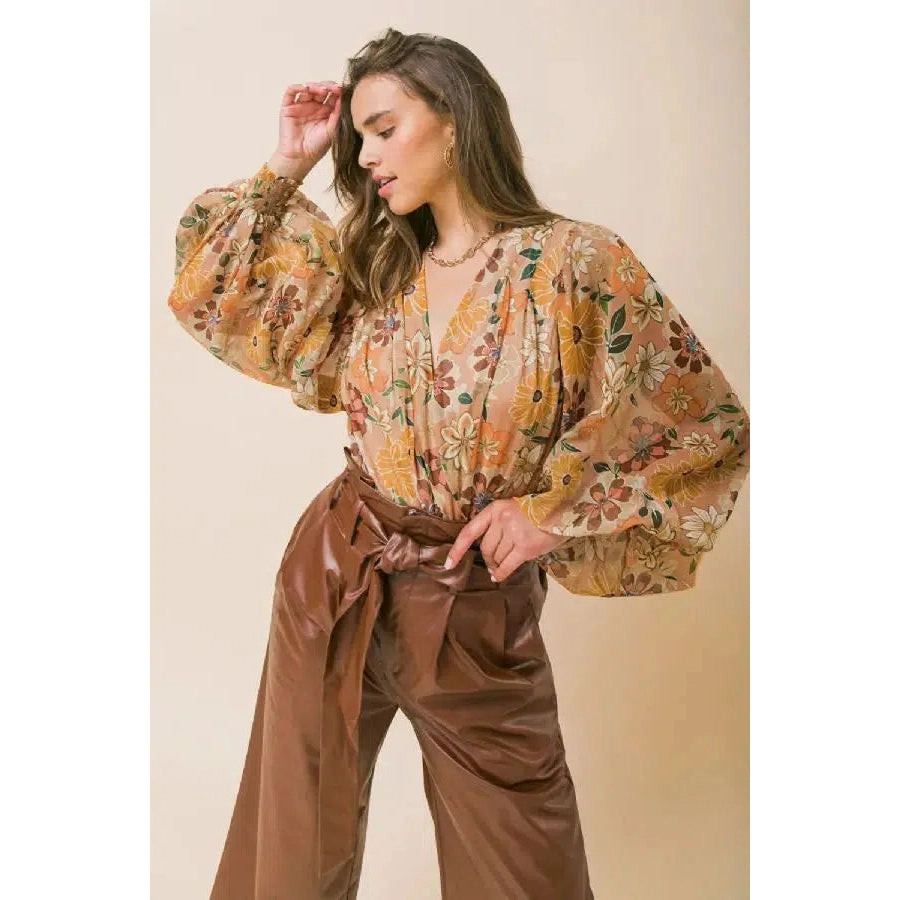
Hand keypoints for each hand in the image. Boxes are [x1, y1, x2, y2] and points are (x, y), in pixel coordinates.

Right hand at [272, 81, 343, 172]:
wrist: (300, 157)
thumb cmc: (317, 147)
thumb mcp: (331, 130)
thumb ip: (337, 115)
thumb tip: (343, 98)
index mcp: (326, 112)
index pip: (332, 96)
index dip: (337, 91)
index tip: (343, 90)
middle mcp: (314, 106)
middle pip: (321, 89)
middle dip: (328, 86)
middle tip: (335, 88)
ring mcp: (301, 105)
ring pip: (308, 88)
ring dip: (315, 86)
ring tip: (323, 90)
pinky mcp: (288, 106)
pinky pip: (291, 91)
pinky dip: (298, 87)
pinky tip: (306, 89)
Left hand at [444, 499, 568, 582]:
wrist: (564, 508)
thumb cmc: (540, 511)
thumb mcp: (514, 510)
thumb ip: (500, 525)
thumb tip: (489, 553)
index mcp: (496, 508)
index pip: (470, 531)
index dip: (457, 549)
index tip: (448, 563)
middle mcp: (502, 520)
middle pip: (485, 548)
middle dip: (488, 559)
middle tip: (493, 564)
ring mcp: (513, 533)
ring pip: (496, 557)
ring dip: (497, 565)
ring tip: (503, 565)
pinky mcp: (525, 547)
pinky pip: (507, 566)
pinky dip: (501, 573)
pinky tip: (499, 576)